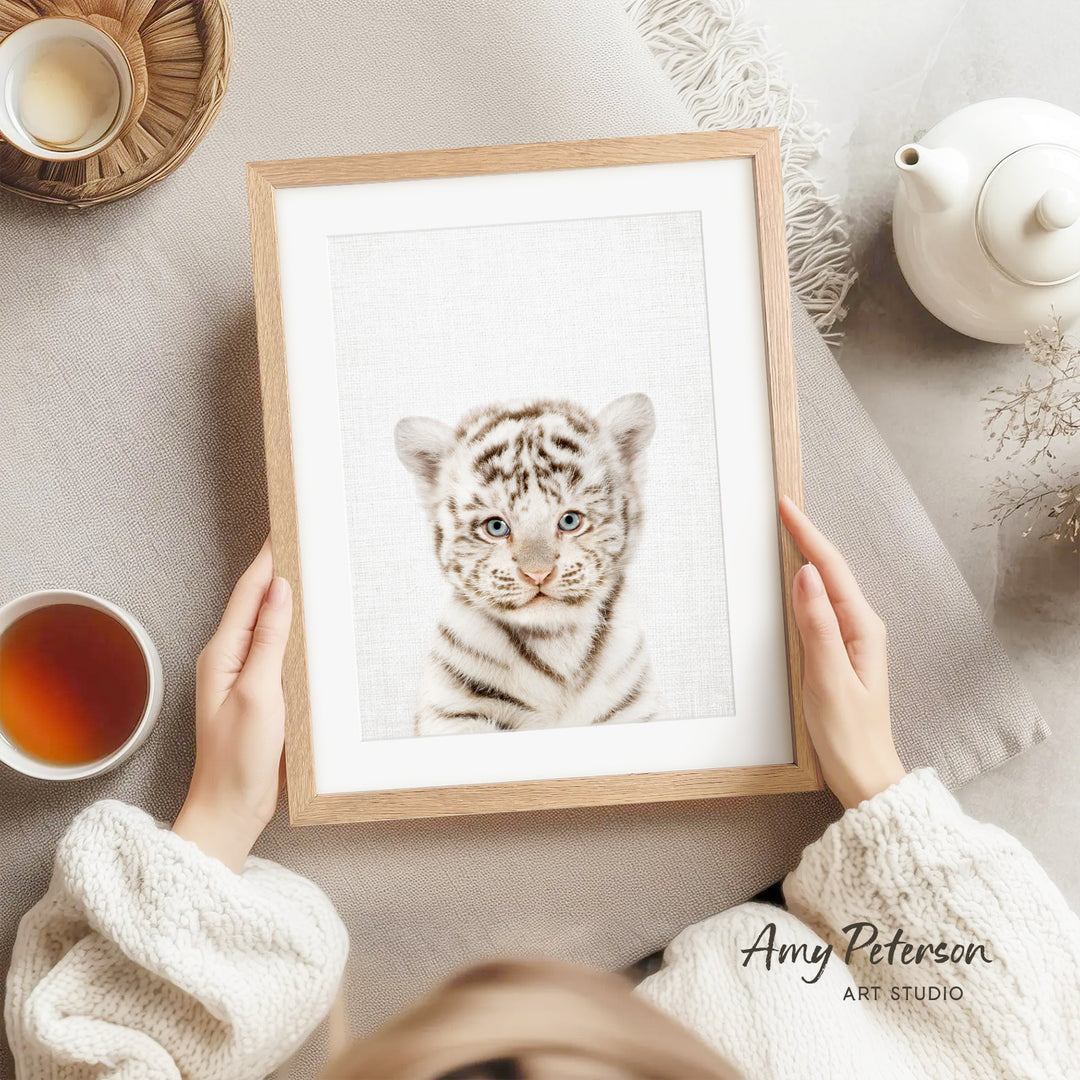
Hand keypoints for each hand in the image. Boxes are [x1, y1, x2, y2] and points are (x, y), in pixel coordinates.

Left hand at [172, 539, 292, 870]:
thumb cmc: (239, 759)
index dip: (268, 558)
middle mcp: (229, 659)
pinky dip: (292, 628)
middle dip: (278, 569)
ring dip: (286, 597)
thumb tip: (279, 589)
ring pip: (266, 624)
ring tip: (310, 570)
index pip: (249, 592)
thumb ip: (269, 639)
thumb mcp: (259, 693)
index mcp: (222, 653)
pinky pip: (275, 649)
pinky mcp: (259, 693)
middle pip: (256, 602)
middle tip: (305, 539)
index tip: (287, 528)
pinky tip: (309, 624)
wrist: (231, 809)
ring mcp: (243, 676)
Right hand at [779, 496, 904, 809]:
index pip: (831, 569)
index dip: (807, 535)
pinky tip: (797, 579)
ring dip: (809, 556)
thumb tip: (807, 575)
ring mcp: (853, 639)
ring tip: (788, 531)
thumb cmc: (848, 734)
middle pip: (832, 569)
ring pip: (828, 585)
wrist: (865, 775)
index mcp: (861, 628)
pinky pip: (823, 606)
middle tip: (783, 508)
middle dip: (808, 536)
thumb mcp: (828, 678)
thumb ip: (817, 626)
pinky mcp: (842, 652)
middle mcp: (861, 627)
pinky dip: (808, 584)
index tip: (786, 506)